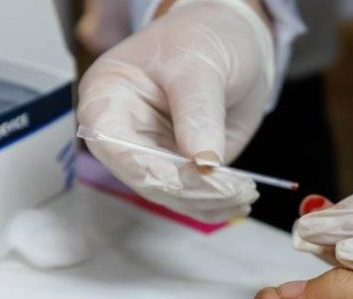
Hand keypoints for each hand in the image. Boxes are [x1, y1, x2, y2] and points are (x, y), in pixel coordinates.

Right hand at [77, 0, 273, 222]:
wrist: (229, 42)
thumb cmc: (201, 38)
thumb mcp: (199, 65)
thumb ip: (198, 113)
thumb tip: (203, 162)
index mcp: (105, 102)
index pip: (118, 149)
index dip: (158, 170)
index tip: (204, 174)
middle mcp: (123, 136)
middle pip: (148, 182)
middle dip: (194, 191)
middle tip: (237, 189)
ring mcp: (152, 156)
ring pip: (173, 198)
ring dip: (211, 203)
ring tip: (246, 192)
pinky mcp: (179, 171)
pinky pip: (192, 199)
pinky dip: (217, 205)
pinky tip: (239, 200)